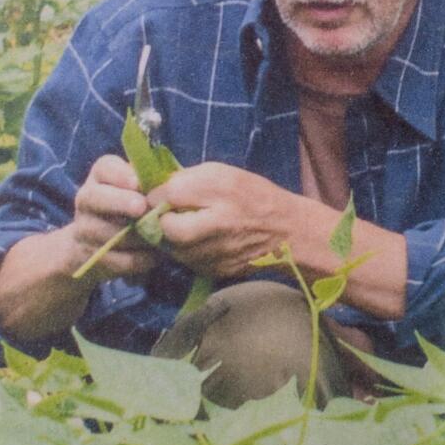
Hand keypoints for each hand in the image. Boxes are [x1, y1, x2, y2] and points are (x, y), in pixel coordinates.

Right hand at [70, 154, 158, 278]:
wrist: (100, 241)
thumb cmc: (133, 204)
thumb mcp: (141, 188)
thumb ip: (153, 184)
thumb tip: (173, 188)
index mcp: (102, 175)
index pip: (105, 168)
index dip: (120, 175)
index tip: (137, 182)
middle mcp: (87, 198)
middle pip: (96, 198)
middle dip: (120, 202)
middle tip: (141, 207)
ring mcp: (84, 228)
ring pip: (109, 232)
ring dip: (136, 236)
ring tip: (159, 235)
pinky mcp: (91, 256)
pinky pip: (118, 259)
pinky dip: (139, 259)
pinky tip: (155, 255)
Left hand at [148, 162, 292, 278]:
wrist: (287, 231)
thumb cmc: (254, 195)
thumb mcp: (224, 174)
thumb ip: (190, 178)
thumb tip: (158, 186)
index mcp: (220, 190)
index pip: (170, 194)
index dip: (157, 194)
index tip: (159, 195)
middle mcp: (218, 223)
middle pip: (168, 228)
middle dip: (163, 221)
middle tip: (169, 216)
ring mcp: (218, 252)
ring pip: (174, 249)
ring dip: (173, 239)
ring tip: (188, 228)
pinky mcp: (217, 271)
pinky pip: (188, 261)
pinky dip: (188, 252)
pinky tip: (202, 242)